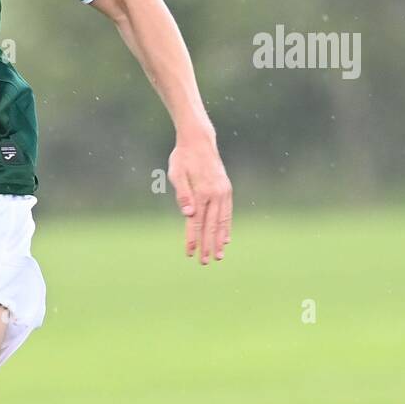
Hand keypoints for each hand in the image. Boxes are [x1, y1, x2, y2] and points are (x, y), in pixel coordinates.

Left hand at [168, 132, 231, 264]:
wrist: (199, 141)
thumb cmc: (183, 158)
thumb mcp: (177, 173)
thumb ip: (183, 194)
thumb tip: (188, 215)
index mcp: (202, 192)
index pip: (196, 222)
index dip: (193, 239)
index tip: (190, 253)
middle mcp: (215, 194)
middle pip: (211, 226)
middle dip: (208, 245)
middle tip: (205, 262)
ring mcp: (223, 192)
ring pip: (222, 222)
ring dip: (220, 240)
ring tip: (219, 255)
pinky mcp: (226, 190)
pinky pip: (228, 213)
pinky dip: (227, 227)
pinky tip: (226, 238)